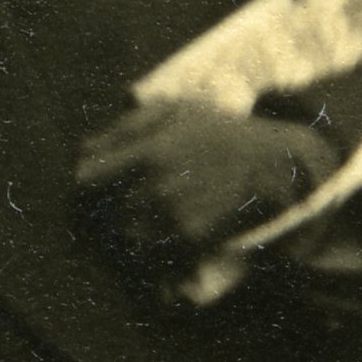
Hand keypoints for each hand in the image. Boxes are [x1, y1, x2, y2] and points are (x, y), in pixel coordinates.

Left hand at [74, 97, 330, 270]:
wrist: (278, 166)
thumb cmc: (221, 133)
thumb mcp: (175, 112)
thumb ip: (124, 128)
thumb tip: (82, 151)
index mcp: (150, 153)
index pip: (86, 178)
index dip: (84, 183)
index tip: (90, 183)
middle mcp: (158, 189)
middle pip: (105, 210)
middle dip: (110, 205)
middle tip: (128, 196)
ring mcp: (176, 217)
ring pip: (128, 232)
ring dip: (133, 225)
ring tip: (156, 210)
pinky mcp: (194, 241)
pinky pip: (157, 249)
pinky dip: (158, 243)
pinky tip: (173, 225)